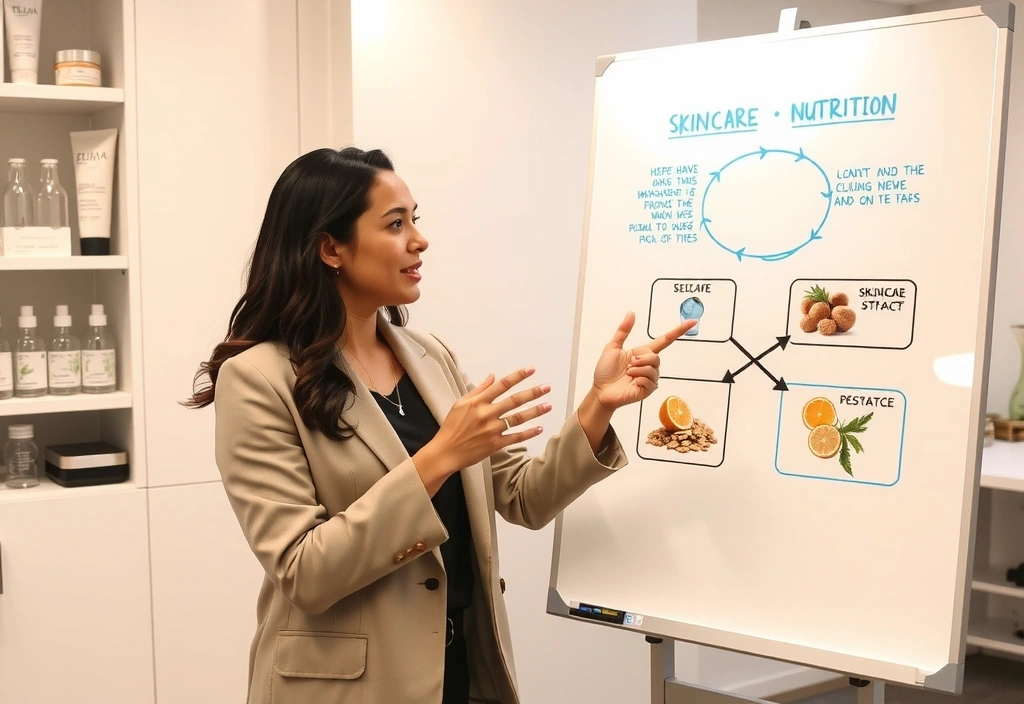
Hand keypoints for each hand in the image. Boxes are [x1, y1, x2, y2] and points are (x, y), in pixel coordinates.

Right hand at [413, 367, 551, 493]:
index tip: (531, 370)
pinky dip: (528, 433)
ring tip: (549, 405)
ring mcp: (492, 430)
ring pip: (518, 419)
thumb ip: (478, 390)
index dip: (518, 376)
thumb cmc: (452, 426)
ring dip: (535, 411)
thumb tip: (492, 376)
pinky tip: (539, 428)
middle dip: (532, 393)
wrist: (446, 452)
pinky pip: (515, 437)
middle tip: (547, 387)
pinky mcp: (495, 444)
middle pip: (514, 401)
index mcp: (478, 402)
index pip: (502, 385)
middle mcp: (487, 414)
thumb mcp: (460, 404)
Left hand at [591, 312, 694, 410]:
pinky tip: (631, 383)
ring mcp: (649, 378)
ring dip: (637, 370)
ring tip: (628, 374)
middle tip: (628, 365)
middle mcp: (649, 365)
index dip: (678, 331)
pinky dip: (638, 380)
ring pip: (653, 369)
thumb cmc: (605, 371)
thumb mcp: (612, 346)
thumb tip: (631, 313)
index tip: (692, 322)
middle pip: (656, 357)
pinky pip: (650, 381)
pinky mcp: (648, 390)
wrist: (600, 390)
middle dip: (640, 359)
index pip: (665, 341)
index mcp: (643, 353)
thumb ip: (623, 330)